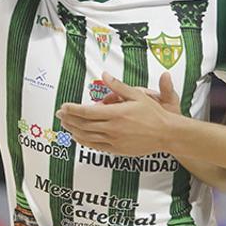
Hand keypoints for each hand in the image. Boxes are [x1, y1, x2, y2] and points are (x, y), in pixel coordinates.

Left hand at [56, 73, 179, 155]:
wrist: (166, 134)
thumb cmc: (153, 113)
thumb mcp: (137, 94)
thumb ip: (118, 86)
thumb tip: (104, 75)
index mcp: (117, 113)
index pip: (88, 112)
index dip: (73, 109)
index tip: (64, 106)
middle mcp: (113, 128)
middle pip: (84, 125)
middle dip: (69, 119)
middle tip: (60, 114)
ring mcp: (114, 141)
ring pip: (87, 137)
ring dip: (74, 130)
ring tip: (65, 124)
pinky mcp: (117, 150)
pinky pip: (96, 147)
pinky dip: (84, 142)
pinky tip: (78, 137)